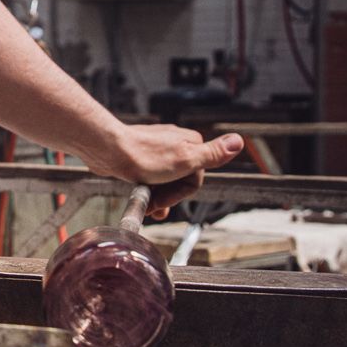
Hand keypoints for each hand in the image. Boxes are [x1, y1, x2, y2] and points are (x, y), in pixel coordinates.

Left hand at [90, 125, 243, 216]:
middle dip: (168, 195)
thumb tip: (239, 140)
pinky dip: (146, 188)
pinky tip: (139, 193)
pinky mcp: (141, 155)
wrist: (107, 150)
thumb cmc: (143, 156)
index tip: (165, 199)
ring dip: (157, 195)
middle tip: (153, 205)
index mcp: (190, 142)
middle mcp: (175, 143)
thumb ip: (213, 153)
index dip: (180, 193)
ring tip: (146, 204)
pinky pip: (150, 176)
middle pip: (181, 179)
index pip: (197, 177)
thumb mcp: (185, 160)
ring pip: (165, 179)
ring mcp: (158, 149)